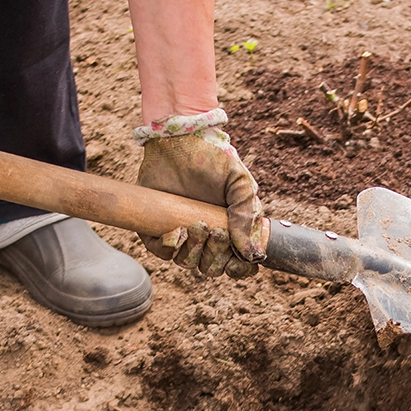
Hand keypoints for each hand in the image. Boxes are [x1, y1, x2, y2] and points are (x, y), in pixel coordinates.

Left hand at [135, 108, 267, 279]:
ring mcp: (182, 234)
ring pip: (188, 264)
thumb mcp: (239, 184)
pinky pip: (163, 253)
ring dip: (194, 251)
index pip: (238, 264)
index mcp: (230, 230)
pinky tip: (177, 230)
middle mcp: (206, 237)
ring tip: (196, 225)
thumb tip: (253, 255)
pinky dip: (171, 246)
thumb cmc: (212, 160)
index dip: (239, 270)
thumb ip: (248, 217)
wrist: (178, 141)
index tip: (236, 262)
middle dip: (215, 256)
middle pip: (212, 268)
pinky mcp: (156, 229)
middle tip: (215, 231)